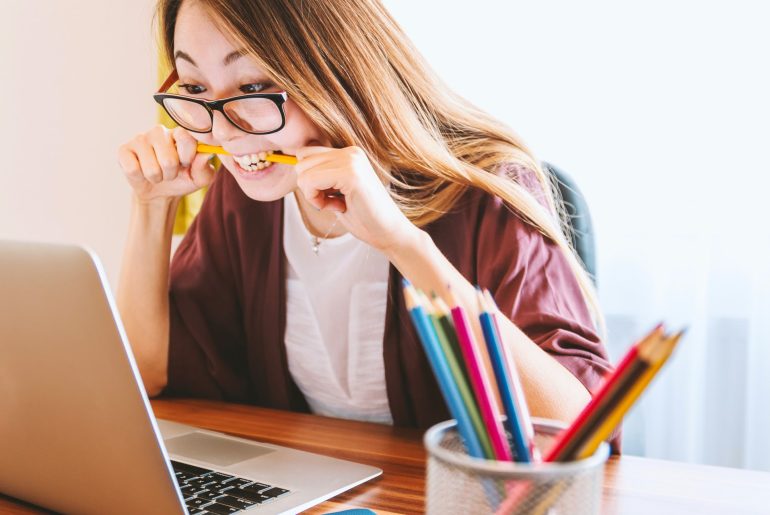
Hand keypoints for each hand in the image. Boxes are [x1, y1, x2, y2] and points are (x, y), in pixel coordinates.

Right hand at [117, 125, 215, 202]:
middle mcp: (159, 131)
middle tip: (170, 172)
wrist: (160, 192)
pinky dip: (140, 178)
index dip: (187, 157)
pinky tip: (141, 172)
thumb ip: (204, 167)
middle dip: (171, 174)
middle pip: (168, 160)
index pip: (186, 138)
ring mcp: (140, 138)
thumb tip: (206, 154)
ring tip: (157, 173)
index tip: (186, 164)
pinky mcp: (124, 150)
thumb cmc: (182, 179)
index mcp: (180, 133)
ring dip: (157, 178)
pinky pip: (133, 170)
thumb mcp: (199, 178)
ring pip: (151, 169)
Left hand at [292, 145, 418, 252]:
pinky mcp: (350, 174)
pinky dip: (317, 200)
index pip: (305, 154)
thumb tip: (294, 164)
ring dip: (314, 195)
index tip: (330, 196)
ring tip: (338, 204)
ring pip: (303, 172)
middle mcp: (350, 152)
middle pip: (301, 161)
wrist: (388, 233)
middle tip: (334, 202)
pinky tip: (339, 207)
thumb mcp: (336, 191)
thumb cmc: (363, 217)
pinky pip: (310, 182)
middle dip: (310, 187)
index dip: (309, 180)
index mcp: (349, 153)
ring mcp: (351, 160)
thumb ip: (320, 175)